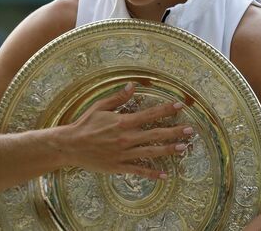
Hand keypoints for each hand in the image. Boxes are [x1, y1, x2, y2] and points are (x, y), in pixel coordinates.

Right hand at [55, 82, 193, 178]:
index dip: (166, 110)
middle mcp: (126, 138)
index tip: (179, 105)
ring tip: (184, 148)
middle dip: (174, 131)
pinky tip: (164, 175)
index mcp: (123, 122)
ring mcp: (124, 154)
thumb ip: (118, 98)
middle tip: (190, 130)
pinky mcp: (119, 166)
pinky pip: (138, 170)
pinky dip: (152, 173)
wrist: (70, 146)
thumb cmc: (85, 124)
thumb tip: (132, 86)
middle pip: (155, 134)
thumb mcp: (100, 107)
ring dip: (169, 150)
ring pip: (151, 152)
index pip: (149, 115)